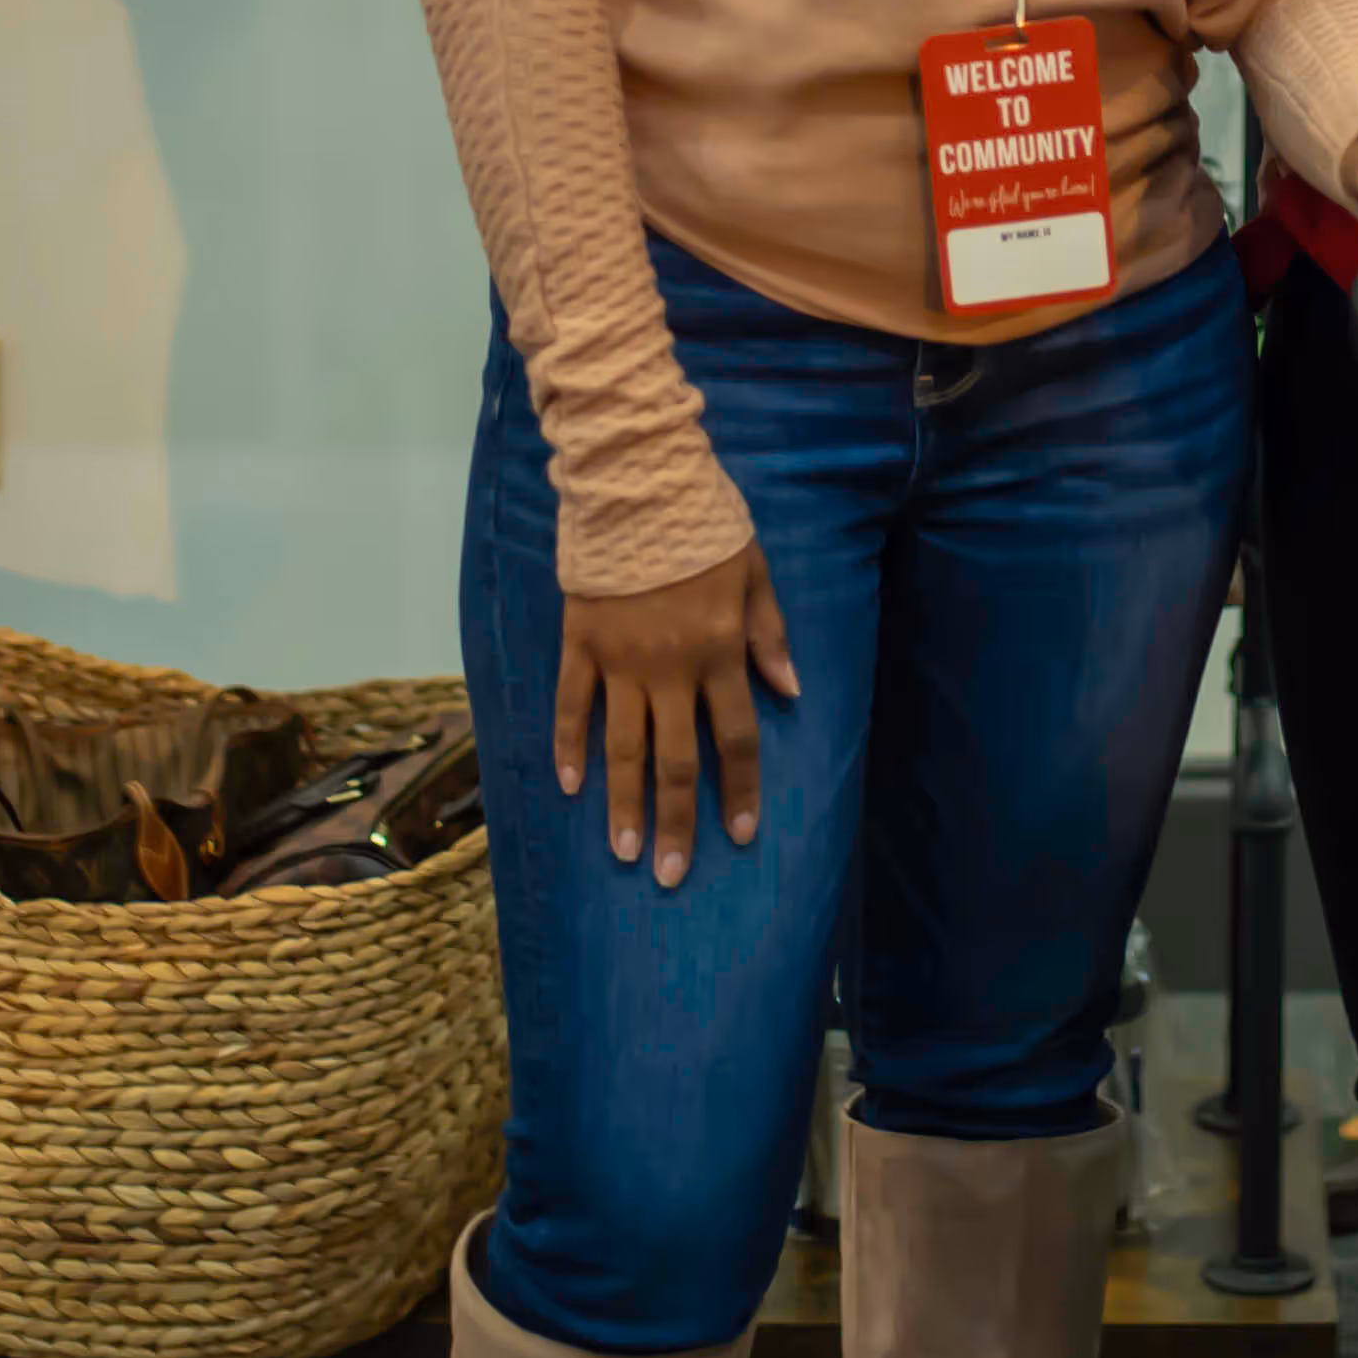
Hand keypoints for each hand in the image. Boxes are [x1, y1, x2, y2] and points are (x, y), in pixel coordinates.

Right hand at [550, 544, 797, 886]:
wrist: (636, 482)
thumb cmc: (703, 523)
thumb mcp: (753, 571)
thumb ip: (769, 633)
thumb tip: (790, 690)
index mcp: (718, 651)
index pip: (734, 737)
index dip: (738, 788)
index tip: (739, 835)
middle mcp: (669, 667)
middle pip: (674, 760)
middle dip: (674, 822)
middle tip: (671, 875)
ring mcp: (618, 659)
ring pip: (621, 746)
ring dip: (622, 804)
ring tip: (621, 852)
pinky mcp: (579, 642)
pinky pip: (571, 704)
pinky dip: (568, 746)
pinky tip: (569, 786)